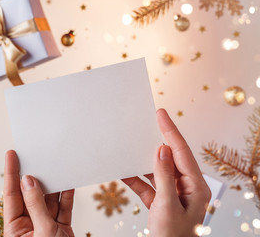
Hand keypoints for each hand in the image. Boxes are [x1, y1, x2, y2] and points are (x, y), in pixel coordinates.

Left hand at [4, 150, 74, 236]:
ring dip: (53, 185)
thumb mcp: (43, 231)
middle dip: (35, 177)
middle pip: (30, 195)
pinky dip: (66, 195)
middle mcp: (30, 226)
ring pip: (48, 200)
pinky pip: (63, 207)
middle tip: (36, 157)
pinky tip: (68, 183)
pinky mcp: (61, 228)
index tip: (12, 155)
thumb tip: (29, 181)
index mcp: (16, 230)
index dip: (11, 173)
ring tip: (55, 167)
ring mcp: (46, 227)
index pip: (11, 196)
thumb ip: (36, 206)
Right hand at [122, 109, 210, 236]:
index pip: (181, 152)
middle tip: (147, 123)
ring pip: (157, 170)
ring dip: (143, 161)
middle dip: (158, 141)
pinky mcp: (160, 201)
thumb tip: (162, 150)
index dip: (170, 131)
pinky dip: (135, 179)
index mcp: (195, 187)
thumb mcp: (167, 205)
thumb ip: (164, 175)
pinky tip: (124, 172)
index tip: (160, 114)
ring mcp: (172, 194)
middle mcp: (186, 187)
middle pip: (170, 158)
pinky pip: (147, 185)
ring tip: (133, 145)